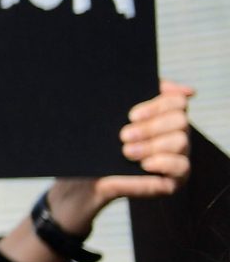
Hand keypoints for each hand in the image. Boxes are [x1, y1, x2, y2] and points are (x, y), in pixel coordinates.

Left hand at [49, 80, 193, 235]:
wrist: (79, 178)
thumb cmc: (91, 142)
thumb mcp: (101, 115)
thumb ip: (118, 94)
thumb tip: (151, 83)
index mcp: (159, 114)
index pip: (176, 99)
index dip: (158, 103)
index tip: (131, 114)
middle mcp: (172, 133)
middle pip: (180, 118)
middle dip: (151, 125)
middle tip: (123, 134)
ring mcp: (175, 155)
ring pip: (181, 140)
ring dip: (152, 144)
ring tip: (126, 151)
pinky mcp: (173, 179)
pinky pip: (182, 167)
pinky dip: (163, 162)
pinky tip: (144, 164)